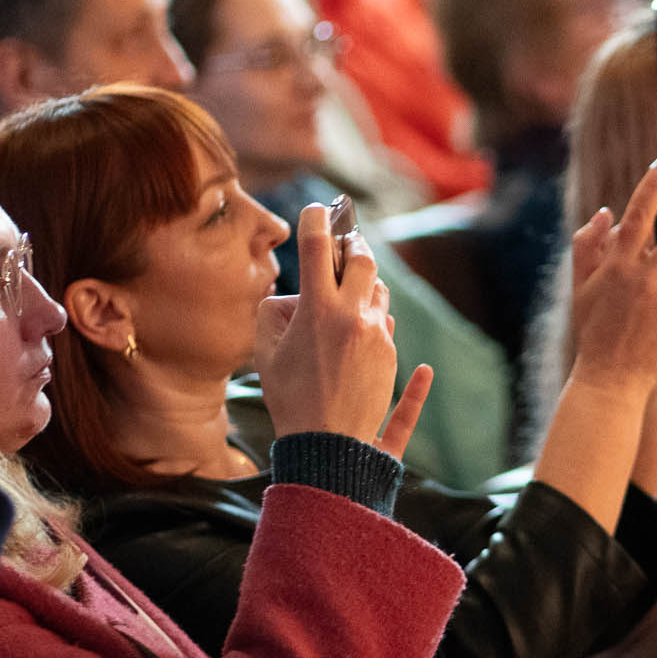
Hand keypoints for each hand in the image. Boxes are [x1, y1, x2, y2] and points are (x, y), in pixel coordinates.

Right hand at [256, 205, 429, 457]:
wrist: (328, 447)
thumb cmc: (290, 399)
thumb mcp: (265, 353)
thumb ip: (274, 313)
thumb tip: (295, 298)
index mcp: (319, 308)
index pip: (319, 246)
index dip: (315, 220)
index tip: (316, 210)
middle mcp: (354, 315)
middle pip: (364, 260)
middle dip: (354, 247)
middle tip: (346, 246)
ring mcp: (379, 336)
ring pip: (381, 294)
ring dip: (367, 286)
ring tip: (351, 294)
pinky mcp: (391, 357)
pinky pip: (387, 328)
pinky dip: (375, 323)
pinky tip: (378, 329)